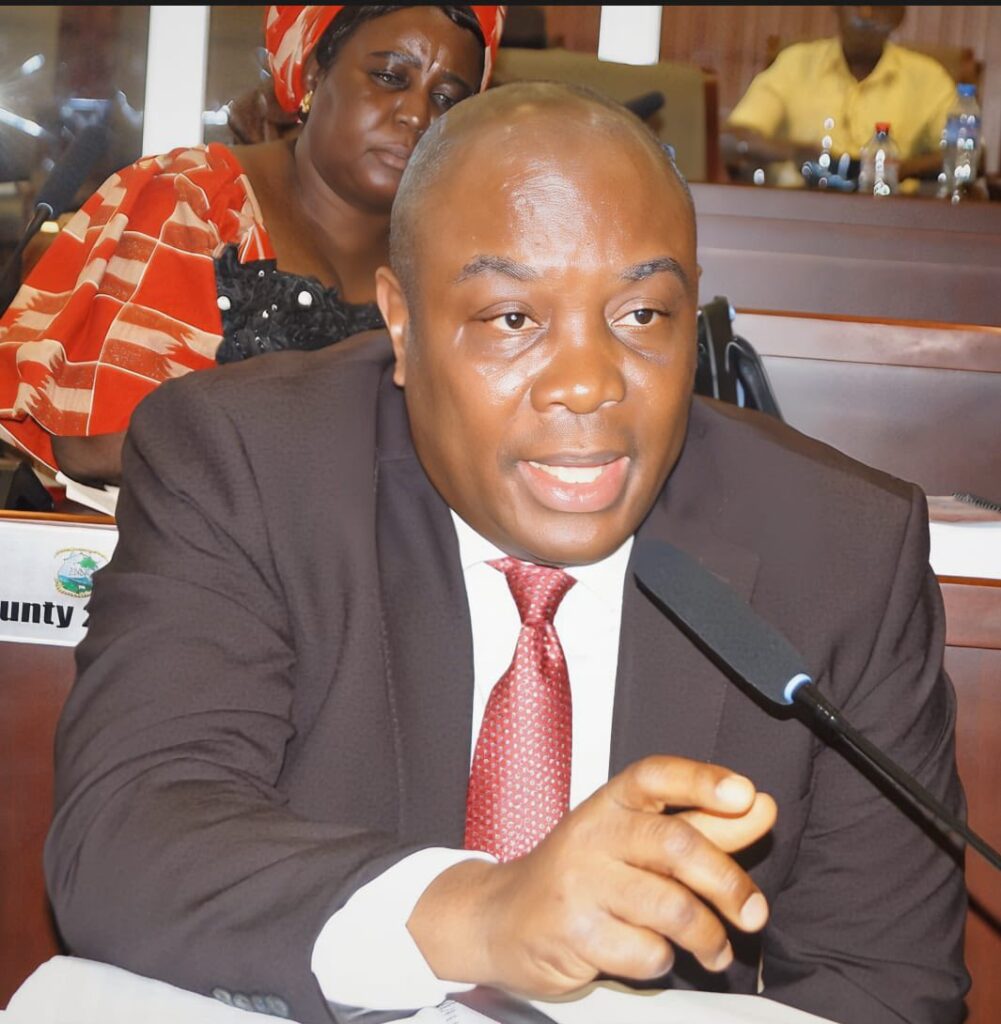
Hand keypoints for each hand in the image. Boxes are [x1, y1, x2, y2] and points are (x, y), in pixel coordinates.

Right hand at [408, 755, 775, 996]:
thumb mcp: (635, 841)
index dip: (702, 780)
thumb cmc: (581, 875)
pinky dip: (664, 961)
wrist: (500, 918)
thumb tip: (759, 806)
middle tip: (754, 913)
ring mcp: (580, 882)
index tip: (744, 794)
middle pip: (675, 845)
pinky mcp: (574, 932)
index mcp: (611, 802)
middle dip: (728, 883)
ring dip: (708, 936)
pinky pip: (646, 952)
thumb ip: (701, 824)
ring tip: (715, 949)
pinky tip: (652, 954)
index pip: (657, 776)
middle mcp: (594, 832)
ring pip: (671, 907)